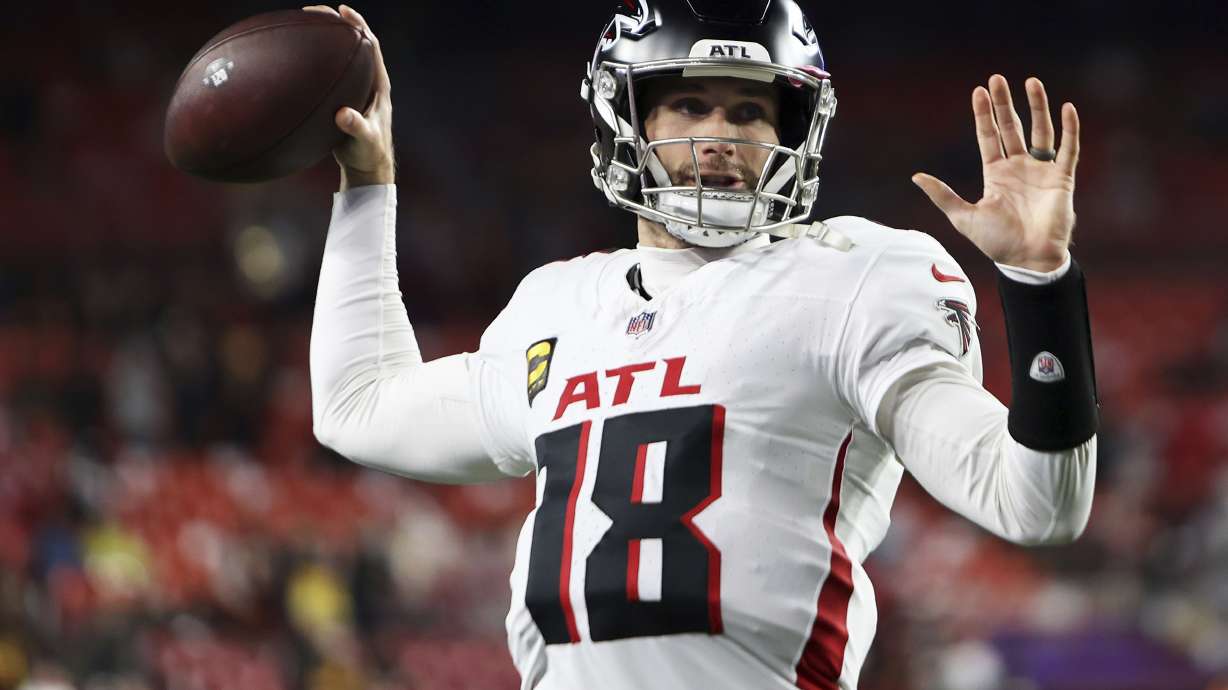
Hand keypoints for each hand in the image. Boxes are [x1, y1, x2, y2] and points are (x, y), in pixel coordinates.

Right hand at [303, 4, 394, 189]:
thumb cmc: (369, 154)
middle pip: (353, 44)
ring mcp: (354, 89)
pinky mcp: (342, 98)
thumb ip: (356, 127)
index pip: (371, 46)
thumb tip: (343, 115)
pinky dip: (312, 62)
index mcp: (378, 85)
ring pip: (339, 57)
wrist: (366, 167)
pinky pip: (326, 73)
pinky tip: (292, 58)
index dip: (358, 26)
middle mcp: (368, 82)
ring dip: (323, 40)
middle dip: (336, 24)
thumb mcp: (365, 141)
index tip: (343, 12)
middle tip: (313, 11)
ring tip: (301, 25)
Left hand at [912, 75, 1079, 272]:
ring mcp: (1041, 171)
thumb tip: (916, 177)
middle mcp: (1019, 167)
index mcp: (996, 174)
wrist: (1026, 260)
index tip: (978, 91)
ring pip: (1041, 131)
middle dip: (1005, 103)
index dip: (984, 114)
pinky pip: (1068, 149)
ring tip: (1031, 82)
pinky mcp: (1062, 179)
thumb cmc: (996, 242)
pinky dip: (1070, 129)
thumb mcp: (963, 217)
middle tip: (997, 78)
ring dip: (1037, 107)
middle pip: (1012, 127)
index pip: (988, 136)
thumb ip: (942, 195)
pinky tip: (1067, 108)